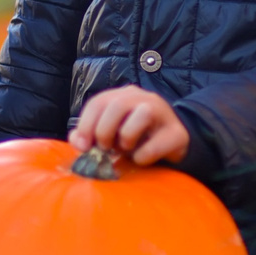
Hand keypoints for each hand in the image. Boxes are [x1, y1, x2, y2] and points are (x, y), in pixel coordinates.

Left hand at [71, 86, 190, 166]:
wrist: (173, 144)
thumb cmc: (136, 138)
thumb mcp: (111, 134)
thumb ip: (90, 135)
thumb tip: (78, 142)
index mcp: (123, 95)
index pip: (98, 102)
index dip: (85, 125)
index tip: (83, 146)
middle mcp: (143, 98)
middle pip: (118, 105)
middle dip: (104, 131)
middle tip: (105, 149)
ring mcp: (163, 113)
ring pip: (143, 114)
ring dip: (127, 137)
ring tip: (126, 149)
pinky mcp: (177, 134)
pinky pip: (155, 144)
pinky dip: (143, 156)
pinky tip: (141, 159)